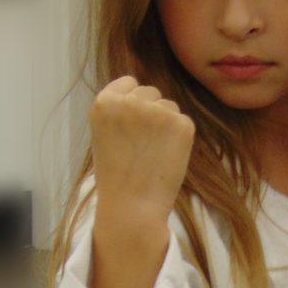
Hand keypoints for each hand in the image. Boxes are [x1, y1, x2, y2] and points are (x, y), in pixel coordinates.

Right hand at [89, 75, 194, 223]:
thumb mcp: (105, 133)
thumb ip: (120, 111)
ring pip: (169, 106)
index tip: (130, 126)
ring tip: (152, 152)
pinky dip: (179, 137)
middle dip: (150, 112)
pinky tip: (166, 156)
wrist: (132, 205)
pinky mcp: (182, 124)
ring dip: (165, 123)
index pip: (129, 82)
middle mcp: (130, 101)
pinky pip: (183, 121)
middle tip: (141, 144)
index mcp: (104, 102)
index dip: (131, 103)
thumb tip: (142, 94)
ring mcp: (157, 111)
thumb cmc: (116, 174)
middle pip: (150, 92)